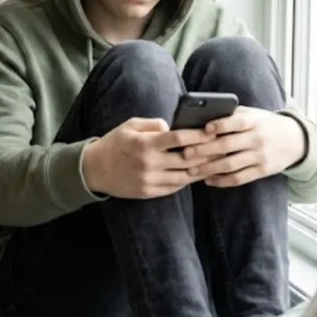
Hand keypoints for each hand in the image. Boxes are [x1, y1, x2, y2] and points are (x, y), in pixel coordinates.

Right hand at [81, 117, 215, 198]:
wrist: (94, 169)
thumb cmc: (114, 143)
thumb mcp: (130, 125)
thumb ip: (153, 124)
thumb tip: (173, 127)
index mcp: (146, 143)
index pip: (179, 138)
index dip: (198, 135)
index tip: (212, 132)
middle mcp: (149, 163)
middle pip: (187, 159)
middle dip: (206, 154)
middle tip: (222, 148)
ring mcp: (150, 180)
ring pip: (184, 176)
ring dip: (201, 170)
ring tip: (214, 163)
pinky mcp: (149, 192)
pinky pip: (174, 187)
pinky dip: (186, 180)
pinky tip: (194, 174)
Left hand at [181, 107, 306, 187]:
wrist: (296, 140)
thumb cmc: (265, 124)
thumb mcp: (253, 114)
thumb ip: (232, 115)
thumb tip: (202, 116)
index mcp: (254, 121)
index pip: (236, 123)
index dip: (220, 125)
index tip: (203, 129)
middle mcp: (257, 139)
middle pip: (228, 145)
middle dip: (204, 150)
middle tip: (185, 154)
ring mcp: (261, 156)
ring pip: (231, 165)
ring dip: (209, 169)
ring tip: (191, 171)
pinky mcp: (263, 171)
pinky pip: (240, 178)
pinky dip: (223, 181)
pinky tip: (209, 181)